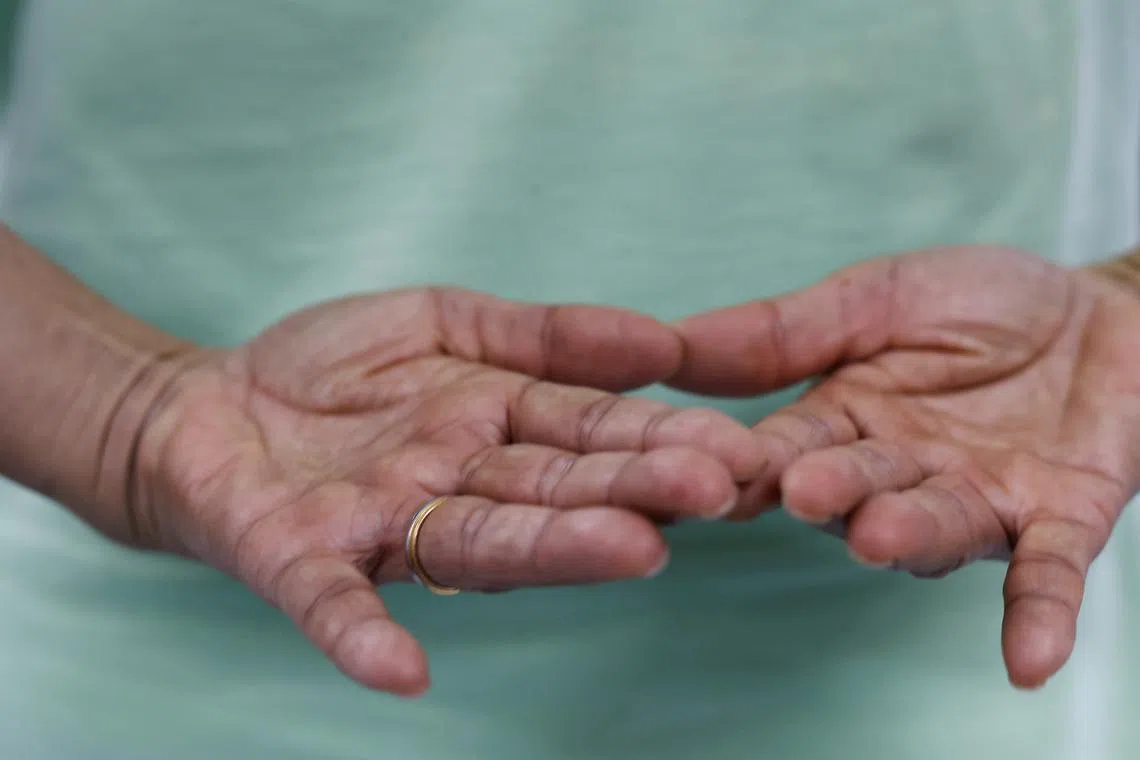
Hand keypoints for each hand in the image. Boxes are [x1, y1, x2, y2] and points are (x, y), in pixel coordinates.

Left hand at [134, 288, 761, 694]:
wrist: (205, 406)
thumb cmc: (330, 368)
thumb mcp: (445, 320)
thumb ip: (543, 333)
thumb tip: (662, 340)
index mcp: (497, 425)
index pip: (592, 431)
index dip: (662, 437)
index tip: (739, 447)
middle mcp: (457, 486)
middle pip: (554, 490)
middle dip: (633, 489)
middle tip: (714, 492)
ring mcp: (384, 528)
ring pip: (478, 542)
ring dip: (550, 552)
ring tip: (630, 551)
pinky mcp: (303, 559)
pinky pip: (335, 604)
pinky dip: (364, 638)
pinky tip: (402, 671)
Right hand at [670, 246, 1139, 688]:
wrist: (1107, 309)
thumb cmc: (981, 302)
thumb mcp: (875, 296)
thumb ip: (783, 330)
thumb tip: (669, 340)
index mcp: (846, 419)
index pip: (787, 444)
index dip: (753, 458)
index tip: (706, 469)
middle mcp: (900, 473)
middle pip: (856, 494)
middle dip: (832, 492)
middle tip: (805, 491)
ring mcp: (978, 500)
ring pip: (935, 529)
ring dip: (910, 539)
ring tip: (880, 535)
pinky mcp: (1060, 517)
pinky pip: (1045, 571)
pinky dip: (1037, 617)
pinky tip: (1028, 662)